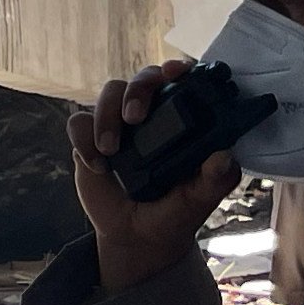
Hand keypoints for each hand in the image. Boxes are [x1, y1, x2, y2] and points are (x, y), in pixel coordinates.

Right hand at [66, 57, 238, 294]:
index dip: (179, 68)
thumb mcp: (199, 199)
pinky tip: (97, 165)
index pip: (181, 82)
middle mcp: (151, 115)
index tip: (177, 70)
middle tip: (135, 117)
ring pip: (108, 92)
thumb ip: (214, 179)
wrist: (136, 236)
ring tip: (110, 150)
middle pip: (142, 79)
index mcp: (182, 121)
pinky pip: (79, 121)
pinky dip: (84, 139)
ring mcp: (119, 125)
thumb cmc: (175, 212)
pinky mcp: (90, 139)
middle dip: (137, 89)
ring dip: (106, 116)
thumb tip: (224, 157)